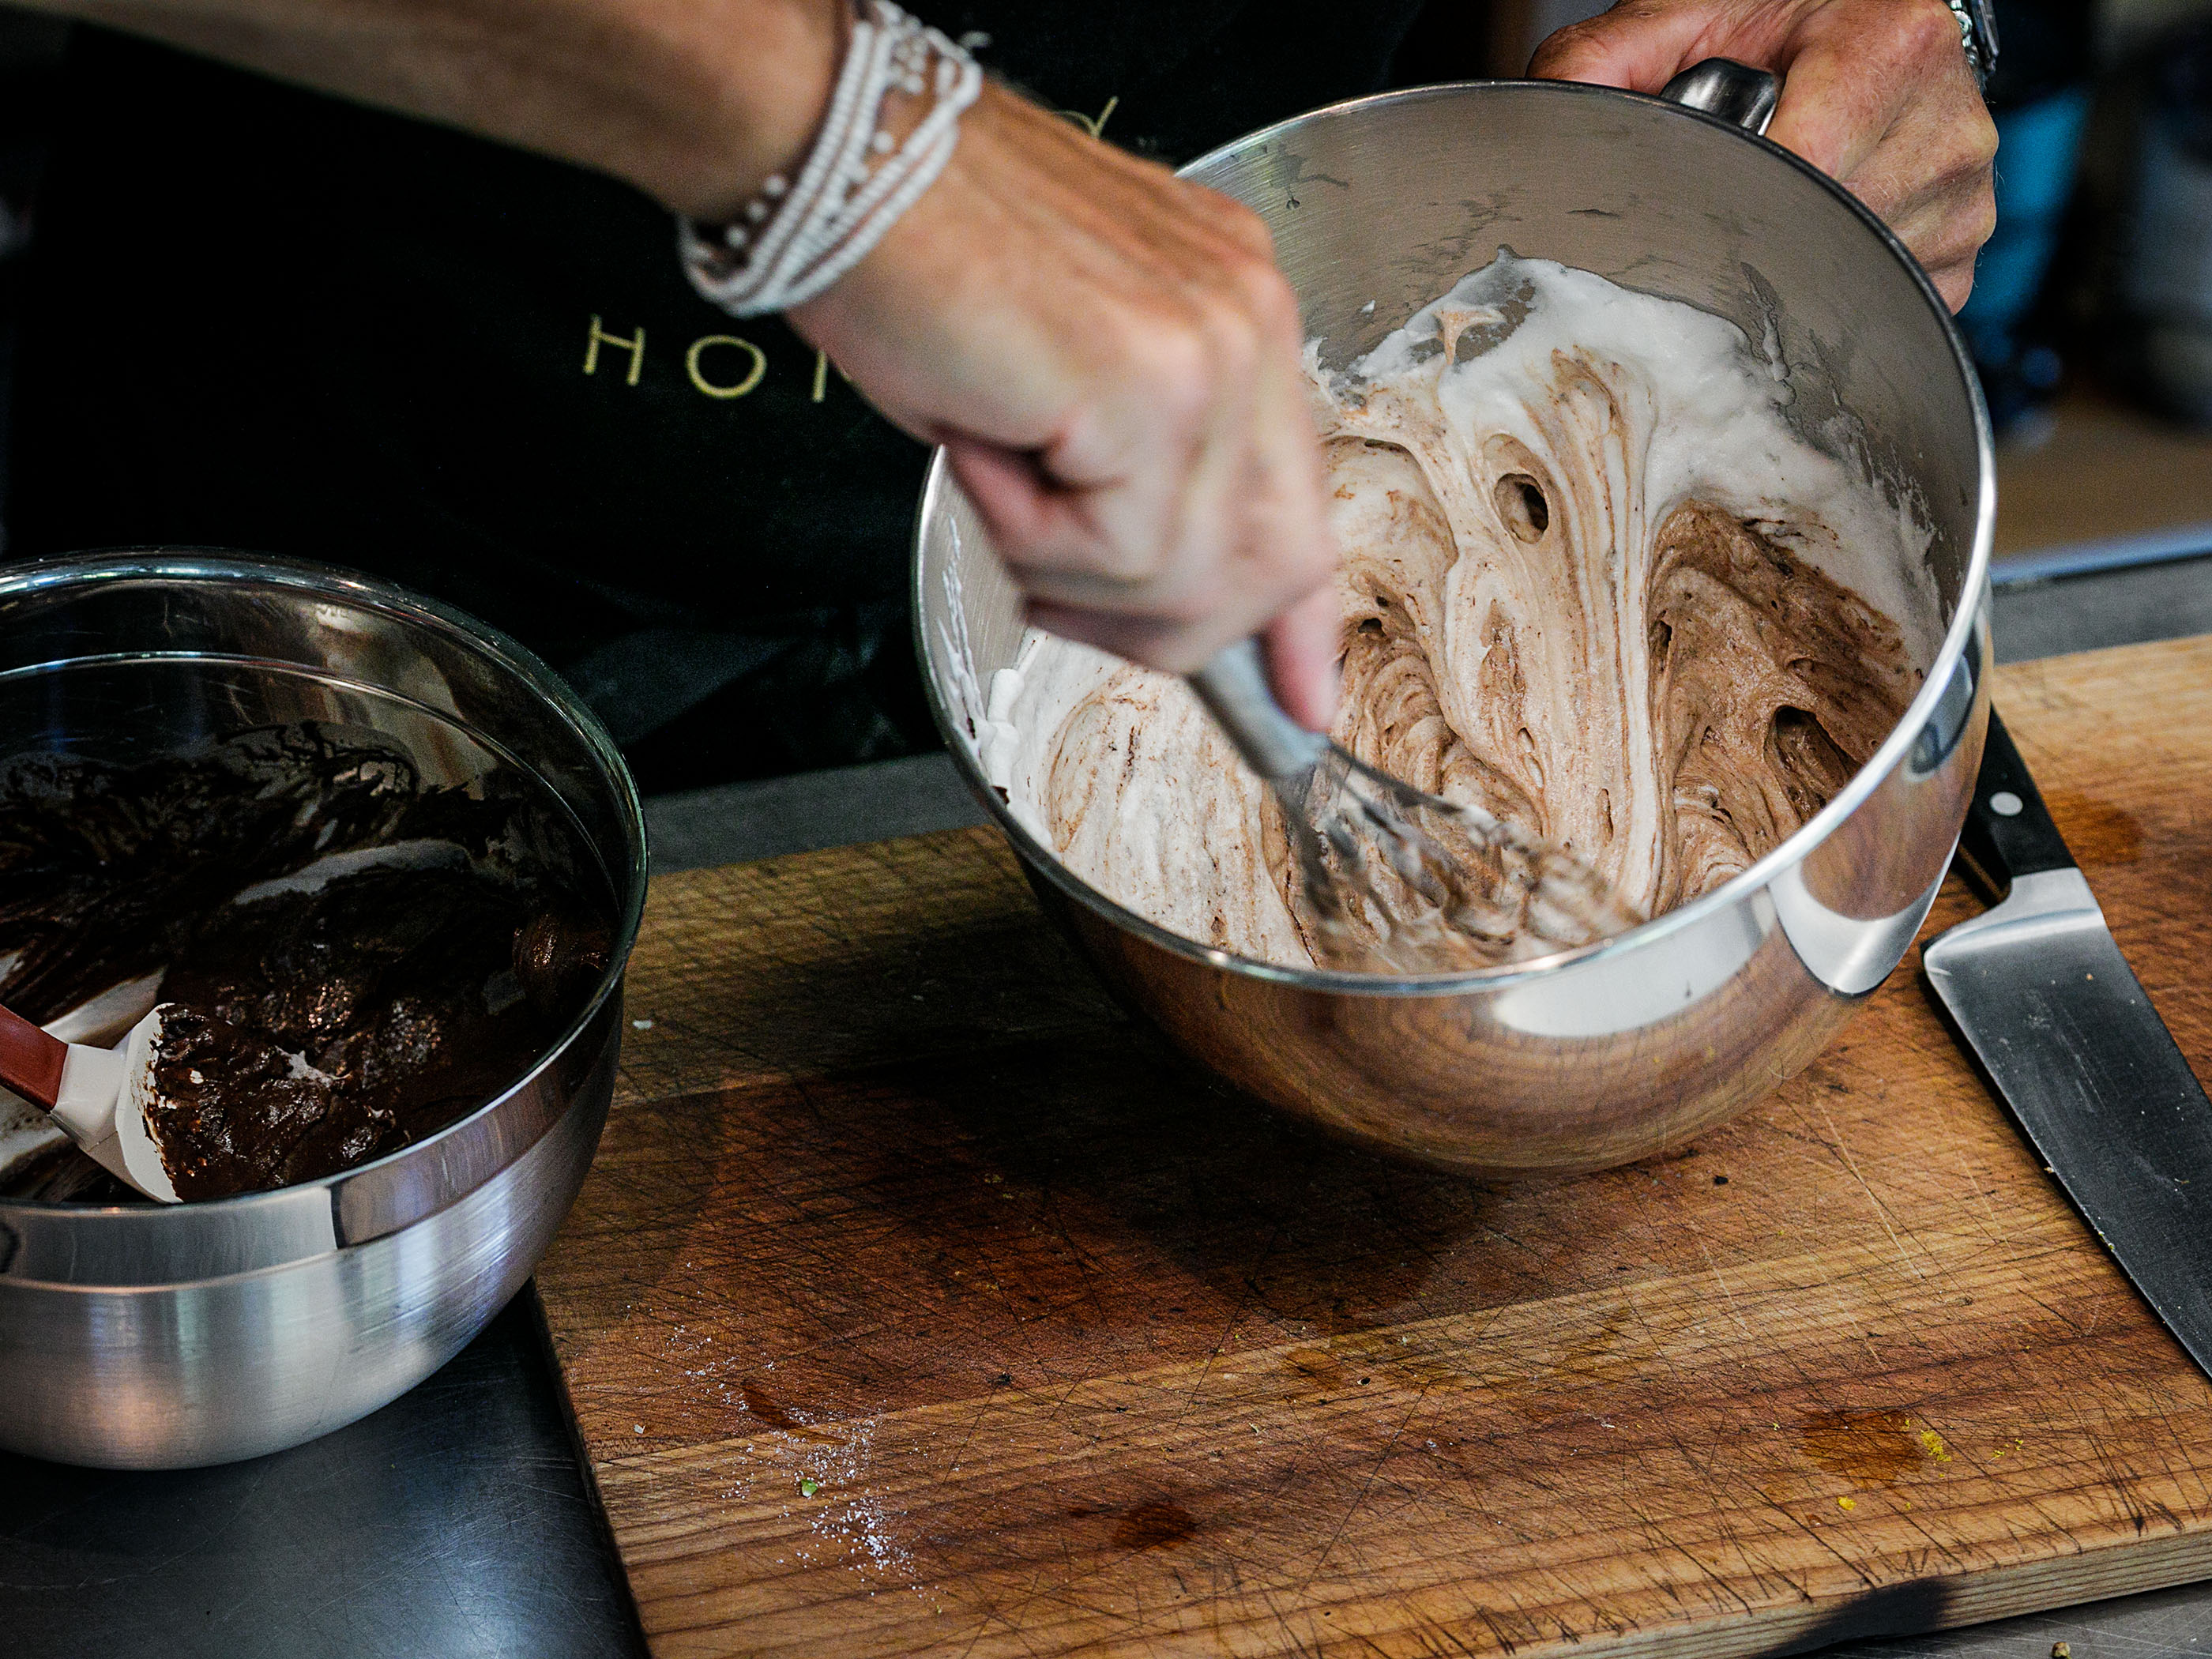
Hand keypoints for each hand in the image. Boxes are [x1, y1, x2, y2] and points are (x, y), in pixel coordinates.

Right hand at [789, 82, 1339, 728]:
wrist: (839, 164)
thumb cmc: (914, 252)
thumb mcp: (1057, 378)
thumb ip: (1134, 472)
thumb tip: (1157, 588)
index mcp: (1235, 309)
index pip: (1300, 498)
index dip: (1297, 624)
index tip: (1299, 700)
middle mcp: (1246, 319)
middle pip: (1276, 560)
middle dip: (1165, 624)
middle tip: (1057, 589)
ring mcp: (1213, 349)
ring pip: (1187, 575)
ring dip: (1067, 570)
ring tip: (999, 472)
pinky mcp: (1153, 387)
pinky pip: (1118, 553)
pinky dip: (1028, 536)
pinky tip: (987, 448)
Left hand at [1529, 0, 1997, 308]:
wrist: (1873, 25)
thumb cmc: (1785, 25)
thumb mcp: (1687, 17)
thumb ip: (1604, 59)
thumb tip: (1548, 115)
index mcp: (1890, 48)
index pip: (1804, 171)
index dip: (1733, 201)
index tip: (1698, 200)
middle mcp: (1943, 125)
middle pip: (1818, 236)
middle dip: (1753, 231)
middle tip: (1728, 198)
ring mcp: (1960, 198)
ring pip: (1844, 280)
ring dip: (1791, 263)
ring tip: (1774, 210)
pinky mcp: (1958, 253)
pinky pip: (1879, 306)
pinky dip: (1831, 288)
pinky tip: (1810, 242)